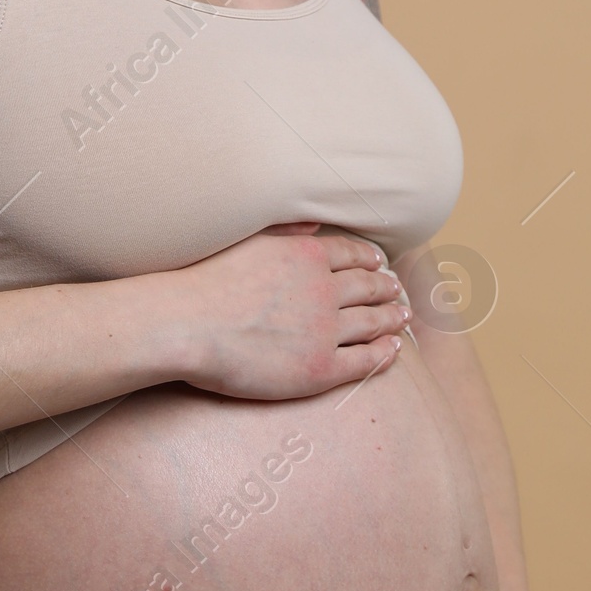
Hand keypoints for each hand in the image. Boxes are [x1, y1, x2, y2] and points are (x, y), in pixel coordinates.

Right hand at [171, 221, 408, 402]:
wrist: (188, 325)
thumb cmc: (205, 281)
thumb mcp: (248, 240)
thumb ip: (285, 231)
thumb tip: (313, 222)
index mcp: (307, 255)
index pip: (350, 255)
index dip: (369, 260)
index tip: (379, 264)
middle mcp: (324, 290)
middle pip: (367, 287)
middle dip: (386, 288)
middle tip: (397, 290)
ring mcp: (325, 331)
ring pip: (372, 323)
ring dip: (391, 318)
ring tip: (402, 318)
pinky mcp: (319, 369)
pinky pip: (363, 361)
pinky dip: (383, 354)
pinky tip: (393, 351)